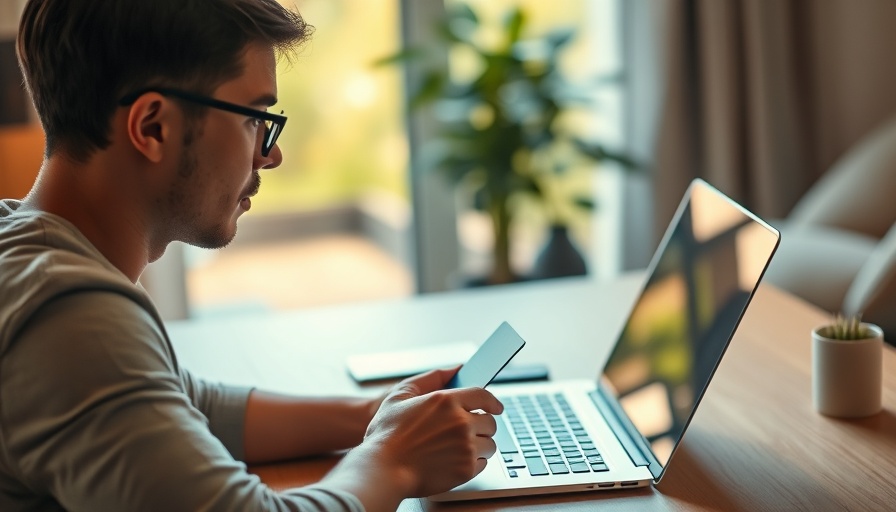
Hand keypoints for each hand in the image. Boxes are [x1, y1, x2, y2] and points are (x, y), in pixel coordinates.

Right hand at [362, 368, 503, 496]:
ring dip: (480, 444)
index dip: (492, 402)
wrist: (382, 470)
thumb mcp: (401, 395)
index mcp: (447, 401)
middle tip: (469, 430)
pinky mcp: (466, 469)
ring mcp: (465, 447)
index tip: (495, 407)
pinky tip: (456, 460)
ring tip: (460, 447)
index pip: (483, 396)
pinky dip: (474, 462)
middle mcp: (461, 423)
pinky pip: (483, 463)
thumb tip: (456, 368)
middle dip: (482, 425)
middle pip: (490, 422)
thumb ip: (431, 377)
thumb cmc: (387, 434)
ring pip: (490, 444)